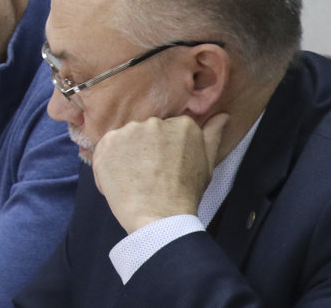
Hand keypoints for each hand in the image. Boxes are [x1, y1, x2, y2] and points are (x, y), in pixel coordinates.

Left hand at [92, 114, 229, 233]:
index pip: (169, 129)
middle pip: (147, 131)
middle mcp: (155, 122)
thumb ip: (212, 136)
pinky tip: (120, 177)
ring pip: (127, 137)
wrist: (158, 216)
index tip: (166, 164)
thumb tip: (222, 115)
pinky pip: (107, 147)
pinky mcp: (108, 142)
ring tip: (134, 176)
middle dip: (147, 147)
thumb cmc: (186, 193)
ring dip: (128, 152)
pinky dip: (110, 160)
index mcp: (182, 124)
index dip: (165, 148)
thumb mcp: (207, 164)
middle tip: (150, 172)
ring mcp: (129, 131)